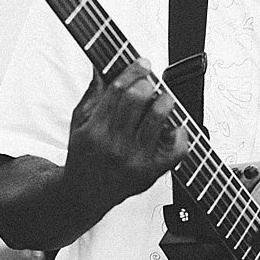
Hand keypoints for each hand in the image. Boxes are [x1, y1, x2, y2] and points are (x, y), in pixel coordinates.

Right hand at [64, 59, 188, 219]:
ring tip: (162, 101)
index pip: (118, 89)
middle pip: (138, 98)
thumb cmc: (84, 156)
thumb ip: (93, 93)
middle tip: (149, 84)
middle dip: (147, 84)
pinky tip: (172, 127)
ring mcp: (136, 159)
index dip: (133, 71)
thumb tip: (102, 65)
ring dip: (165, 101)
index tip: (142, 63)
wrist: (84, 195)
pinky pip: (177, 148)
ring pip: (159, 116)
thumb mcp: (79, 123)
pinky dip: (180, 133)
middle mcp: (115, 144)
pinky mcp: (152, 172)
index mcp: (95, 130)